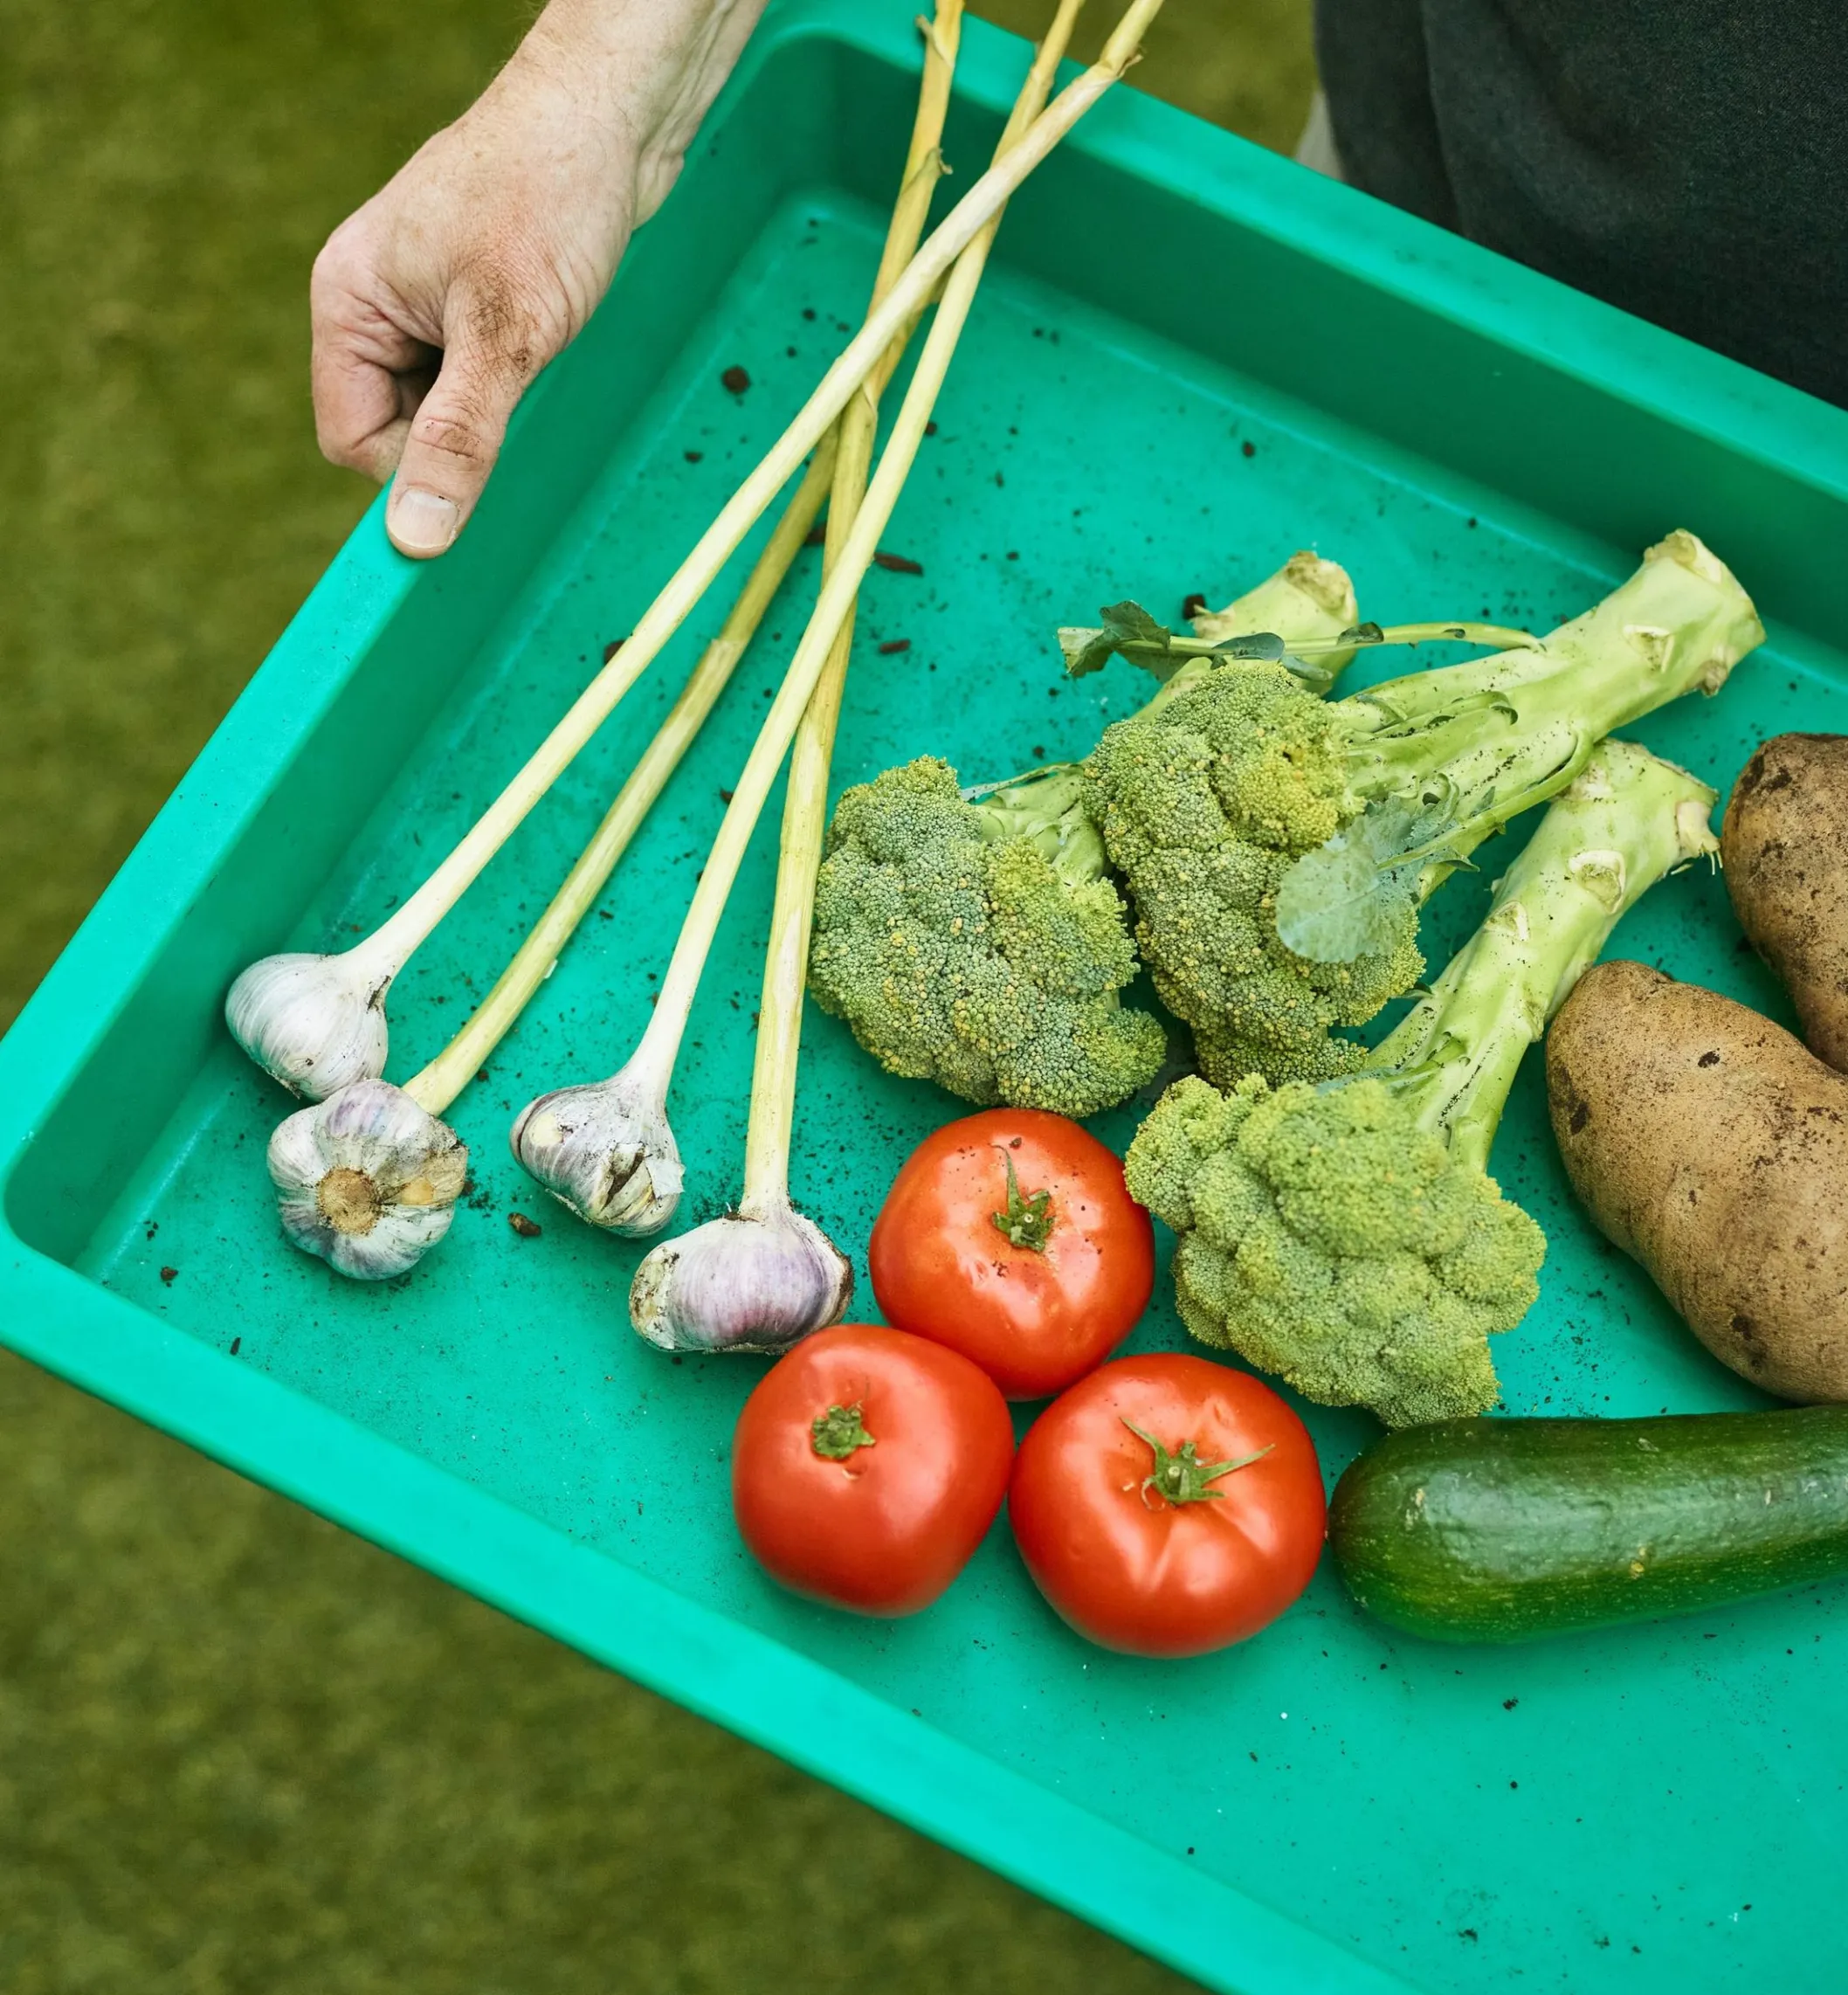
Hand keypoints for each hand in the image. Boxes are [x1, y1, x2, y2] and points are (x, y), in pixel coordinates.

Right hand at [311, 0, 765, 557]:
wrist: (613, 110)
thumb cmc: (551, 195)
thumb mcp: (506, 334)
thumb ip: (459, 439)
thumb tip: (416, 538)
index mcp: (348, 302)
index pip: (353, 441)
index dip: (416, 468)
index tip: (484, 454)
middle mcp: (373, 302)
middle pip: (398, 429)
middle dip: (461, 434)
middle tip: (523, 392)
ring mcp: (423, 300)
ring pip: (446, 406)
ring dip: (496, 408)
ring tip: (541, 352)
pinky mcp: (474, 299)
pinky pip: (480, 375)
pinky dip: (517, 381)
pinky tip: (551, 345)